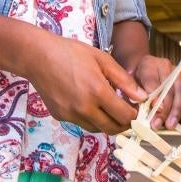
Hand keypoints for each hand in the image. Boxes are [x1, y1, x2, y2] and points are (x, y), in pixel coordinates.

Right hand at [23, 32, 147, 134]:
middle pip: (112, 129)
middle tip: (126, 113)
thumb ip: (124, 80)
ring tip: (108, 107)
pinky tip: (89, 103)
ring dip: (107, 122)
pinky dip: (90, 118)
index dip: (134, 115)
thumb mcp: (102, 59)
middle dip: (123, 124)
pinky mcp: (60, 116)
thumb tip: (142, 96)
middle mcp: (84, 108)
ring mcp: (70, 115)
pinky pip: (81, 123)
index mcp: (97, 92)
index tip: (136, 108)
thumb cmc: (71, 53)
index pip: (124, 116)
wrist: (38, 56)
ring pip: (97, 129)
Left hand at [130, 54, 180, 131]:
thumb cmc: (134, 81)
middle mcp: (166, 67)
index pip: (151, 80)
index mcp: (148, 64)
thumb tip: (146, 111)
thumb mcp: (130, 86)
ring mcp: (178, 74)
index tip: (157, 109)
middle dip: (168, 109)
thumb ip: (136, 97)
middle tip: (164, 124)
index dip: (155, 95)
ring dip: (179, 112)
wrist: (142, 70)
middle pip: (170, 88)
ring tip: (173, 125)